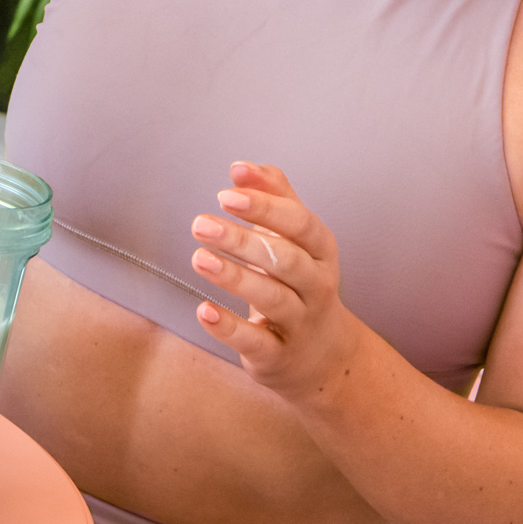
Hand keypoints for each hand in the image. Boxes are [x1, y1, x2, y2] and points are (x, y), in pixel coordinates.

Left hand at [190, 161, 363, 399]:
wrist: (323, 355)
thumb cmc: (299, 282)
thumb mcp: (295, 238)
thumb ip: (273, 196)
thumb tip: (241, 167)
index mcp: (321, 250)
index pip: (299, 223)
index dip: (264, 206)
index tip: (225, 193)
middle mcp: (316, 286)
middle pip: (285, 259)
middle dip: (243, 240)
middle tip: (200, 223)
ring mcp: (300, 323)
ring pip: (272, 298)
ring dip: (234, 277)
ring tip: (199, 258)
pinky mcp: (278, 356)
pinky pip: (255, 342)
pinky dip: (229, 327)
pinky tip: (204, 310)